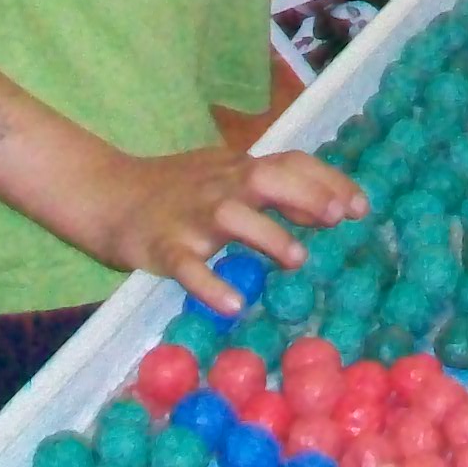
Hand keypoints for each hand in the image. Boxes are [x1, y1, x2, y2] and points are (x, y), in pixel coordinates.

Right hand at [87, 144, 368, 312]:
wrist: (107, 196)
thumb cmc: (178, 190)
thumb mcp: (228, 180)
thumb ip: (276, 192)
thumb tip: (329, 209)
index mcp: (237, 169)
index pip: (289, 162)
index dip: (327, 180)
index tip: (360, 206)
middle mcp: (218, 186)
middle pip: (265, 177)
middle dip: (304, 194)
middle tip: (336, 218)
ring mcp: (190, 216)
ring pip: (230, 216)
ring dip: (266, 233)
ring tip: (297, 259)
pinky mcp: (162, 247)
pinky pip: (187, 266)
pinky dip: (209, 284)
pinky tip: (234, 304)